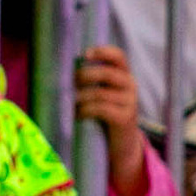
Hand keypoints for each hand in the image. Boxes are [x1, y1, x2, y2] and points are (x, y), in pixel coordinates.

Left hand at [74, 44, 148, 195]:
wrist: (122, 143)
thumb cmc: (105, 113)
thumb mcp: (103, 93)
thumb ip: (93, 80)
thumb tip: (64, 69)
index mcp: (124, 74)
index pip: (118, 56)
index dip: (102, 51)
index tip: (84, 55)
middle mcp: (131, 85)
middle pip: (106, 73)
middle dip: (84, 76)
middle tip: (71, 84)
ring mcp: (130, 102)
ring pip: (99, 93)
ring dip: (80, 98)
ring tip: (71, 103)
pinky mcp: (125, 118)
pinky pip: (100, 109)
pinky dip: (85, 111)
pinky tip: (78, 115)